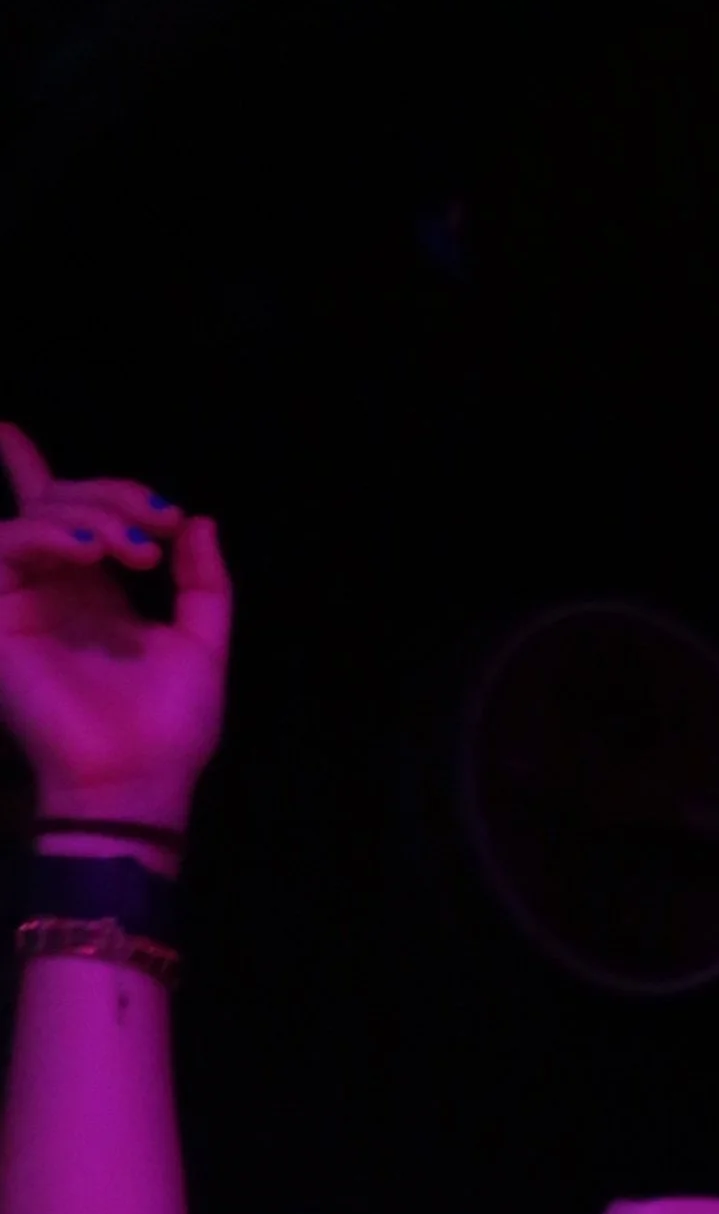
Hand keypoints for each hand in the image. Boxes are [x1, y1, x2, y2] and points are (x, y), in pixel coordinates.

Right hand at [0, 427, 230, 823]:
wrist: (138, 781)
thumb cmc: (170, 729)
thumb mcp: (203, 645)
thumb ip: (204, 584)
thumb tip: (201, 520)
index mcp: (94, 593)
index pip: (60, 516)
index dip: (31, 467)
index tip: (9, 431)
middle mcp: (54, 589)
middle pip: (63, 501)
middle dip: (116, 496)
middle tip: (159, 526)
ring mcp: (22, 600)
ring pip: (37, 514)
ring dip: (92, 513)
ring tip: (137, 551)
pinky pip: (7, 545)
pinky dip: (50, 534)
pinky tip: (92, 552)